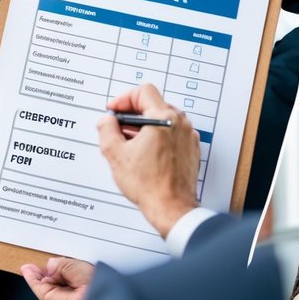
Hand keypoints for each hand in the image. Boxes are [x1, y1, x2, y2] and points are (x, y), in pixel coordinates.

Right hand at [21, 257, 94, 299]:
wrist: (96, 291)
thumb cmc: (93, 277)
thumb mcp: (73, 263)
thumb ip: (58, 264)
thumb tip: (48, 266)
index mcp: (77, 278)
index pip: (60, 273)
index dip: (49, 268)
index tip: (41, 263)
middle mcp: (69, 287)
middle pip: (49, 279)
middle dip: (39, 272)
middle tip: (29, 266)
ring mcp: (60, 294)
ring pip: (42, 284)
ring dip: (33, 275)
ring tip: (27, 267)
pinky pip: (39, 289)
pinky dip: (32, 280)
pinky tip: (27, 272)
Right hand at [95, 84, 199, 237]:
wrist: (171, 207)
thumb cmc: (149, 185)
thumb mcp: (116, 154)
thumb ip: (107, 130)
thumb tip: (106, 121)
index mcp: (164, 118)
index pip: (143, 92)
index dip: (124, 99)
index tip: (114, 111)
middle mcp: (180, 123)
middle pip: (154, 105)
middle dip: (133, 115)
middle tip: (119, 129)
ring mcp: (188, 136)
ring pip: (164, 119)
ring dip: (145, 127)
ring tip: (131, 144)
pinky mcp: (191, 149)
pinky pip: (173, 134)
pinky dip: (158, 137)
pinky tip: (146, 153)